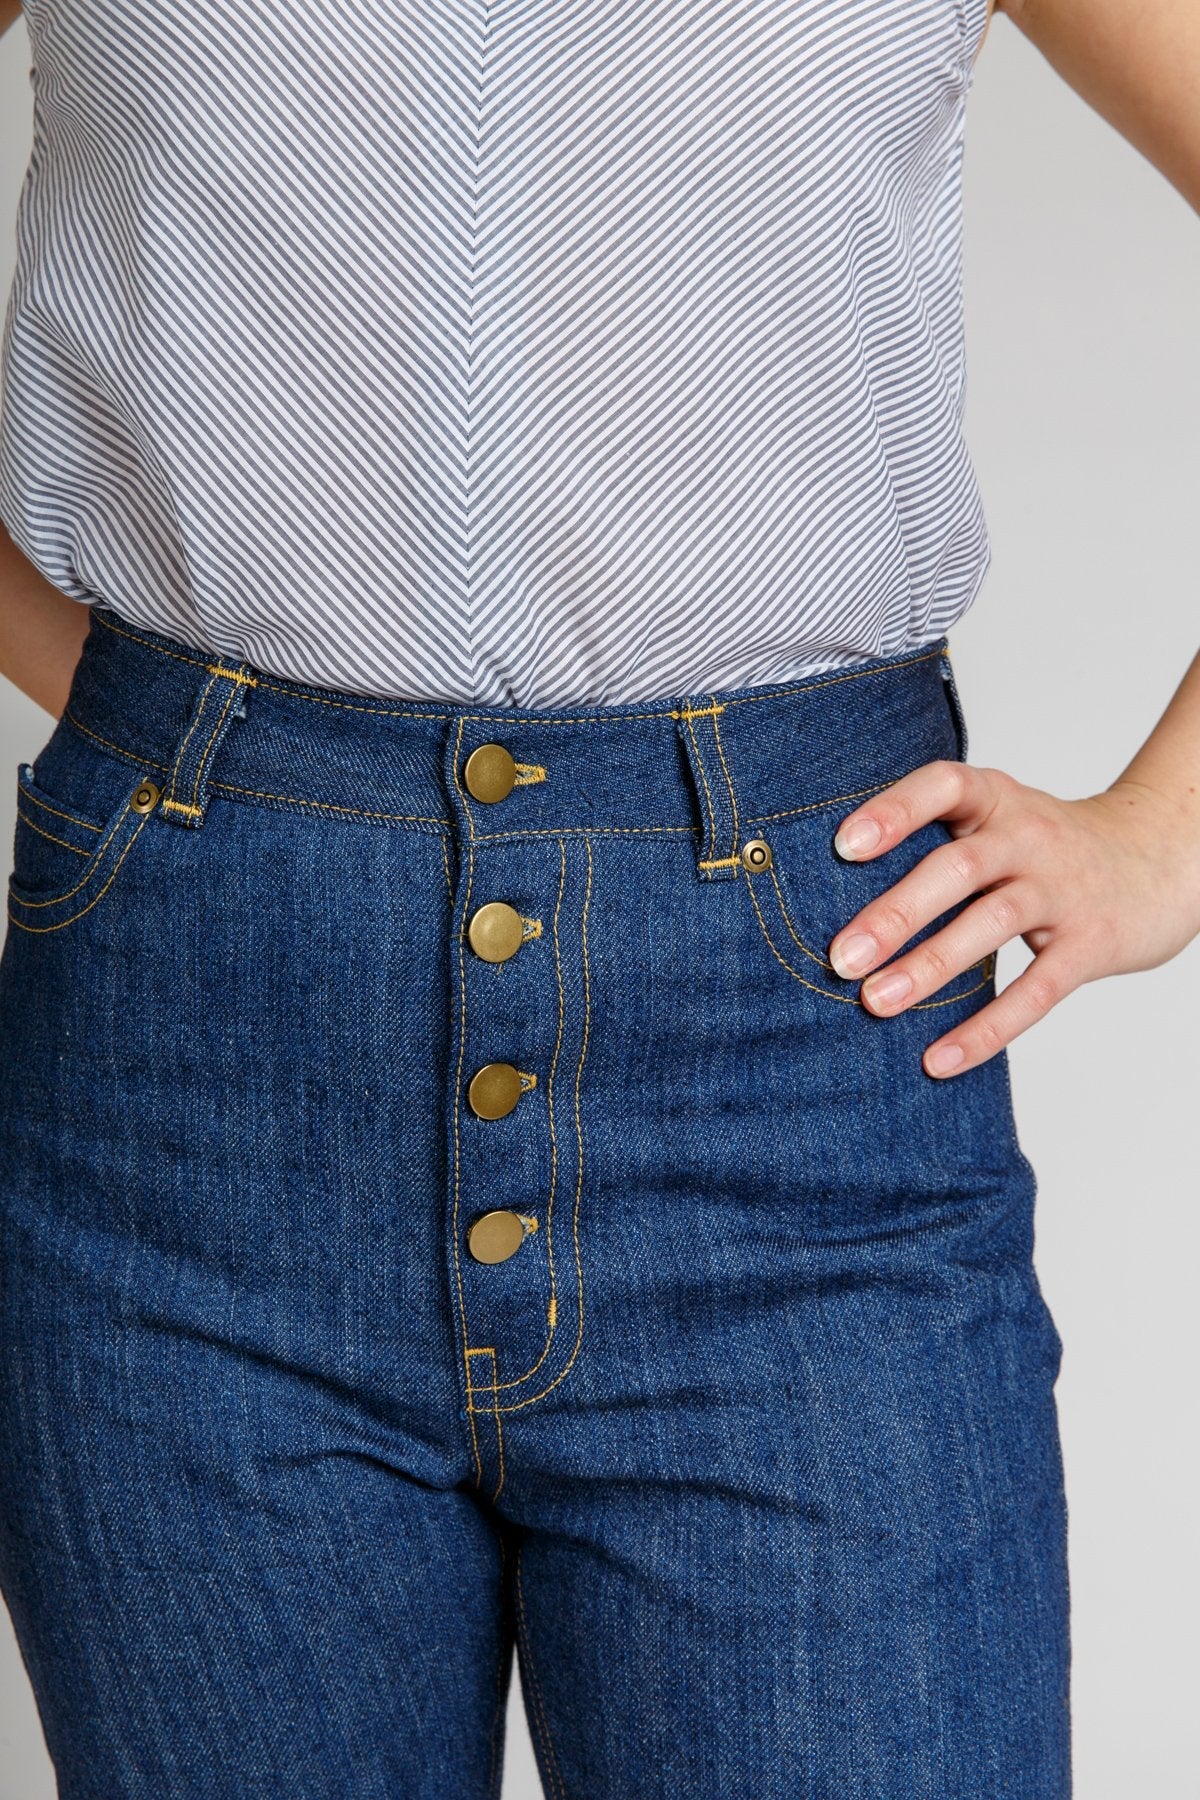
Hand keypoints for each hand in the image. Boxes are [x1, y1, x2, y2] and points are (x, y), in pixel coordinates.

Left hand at [826, 762, 1199, 1078]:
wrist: (1162, 857)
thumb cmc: (1046, 848)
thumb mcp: (999, 821)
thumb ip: (933, 843)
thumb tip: (825, 900)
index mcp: (997, 800)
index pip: (945, 786)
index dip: (896, 811)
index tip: (845, 846)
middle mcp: (1029, 837)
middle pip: (958, 867)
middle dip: (896, 913)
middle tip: (841, 958)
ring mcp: (1063, 890)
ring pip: (992, 924)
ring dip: (930, 966)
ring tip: (875, 1003)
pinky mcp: (1092, 944)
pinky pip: (1036, 990)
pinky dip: (986, 1029)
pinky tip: (939, 1059)